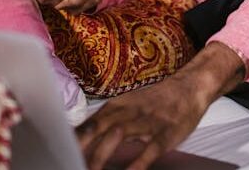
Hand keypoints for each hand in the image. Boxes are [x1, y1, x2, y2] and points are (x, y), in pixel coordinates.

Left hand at [75, 42, 246, 169]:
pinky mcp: (166, 133)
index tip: (59, 154)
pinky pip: (149, 150)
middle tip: (69, 164)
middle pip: (98, 129)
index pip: (88, 123)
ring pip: (118, 136)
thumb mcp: (128, 105)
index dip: (73, 140)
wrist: (190, 87)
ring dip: (102, 155)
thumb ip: (107, 121)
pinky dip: (137, 163)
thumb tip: (81, 138)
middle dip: (82, 148)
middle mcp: (128, 111)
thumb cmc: (156, 101)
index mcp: (116, 106)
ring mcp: (147, 122)